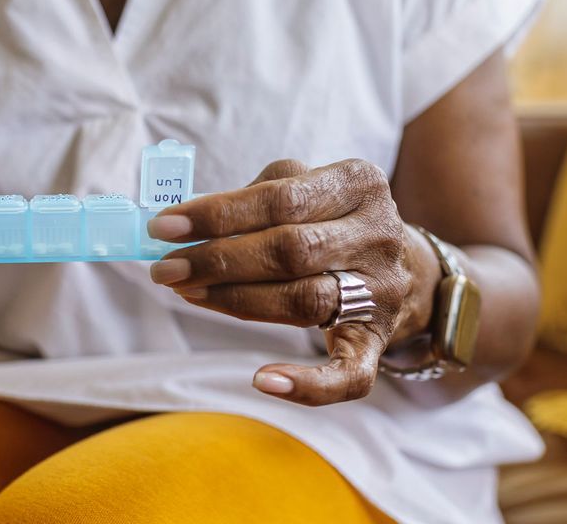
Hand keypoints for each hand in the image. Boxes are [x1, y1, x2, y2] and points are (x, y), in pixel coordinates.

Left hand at [147, 159, 429, 405]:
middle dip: (219, 260)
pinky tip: (263, 380)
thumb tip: (182, 224)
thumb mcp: (305, 189)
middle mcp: (378, 234)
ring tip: (189, 293)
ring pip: (305, 301)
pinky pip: (349, 374)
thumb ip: (253, 198)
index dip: (217, 214)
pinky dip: (307, 384)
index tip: (163, 228)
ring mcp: (382, 291)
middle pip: (291, 250)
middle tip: (166, 269)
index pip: (280, 198)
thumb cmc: (328, 220)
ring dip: (237, 301)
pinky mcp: (377, 340)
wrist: (402, 266)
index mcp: (358, 183)